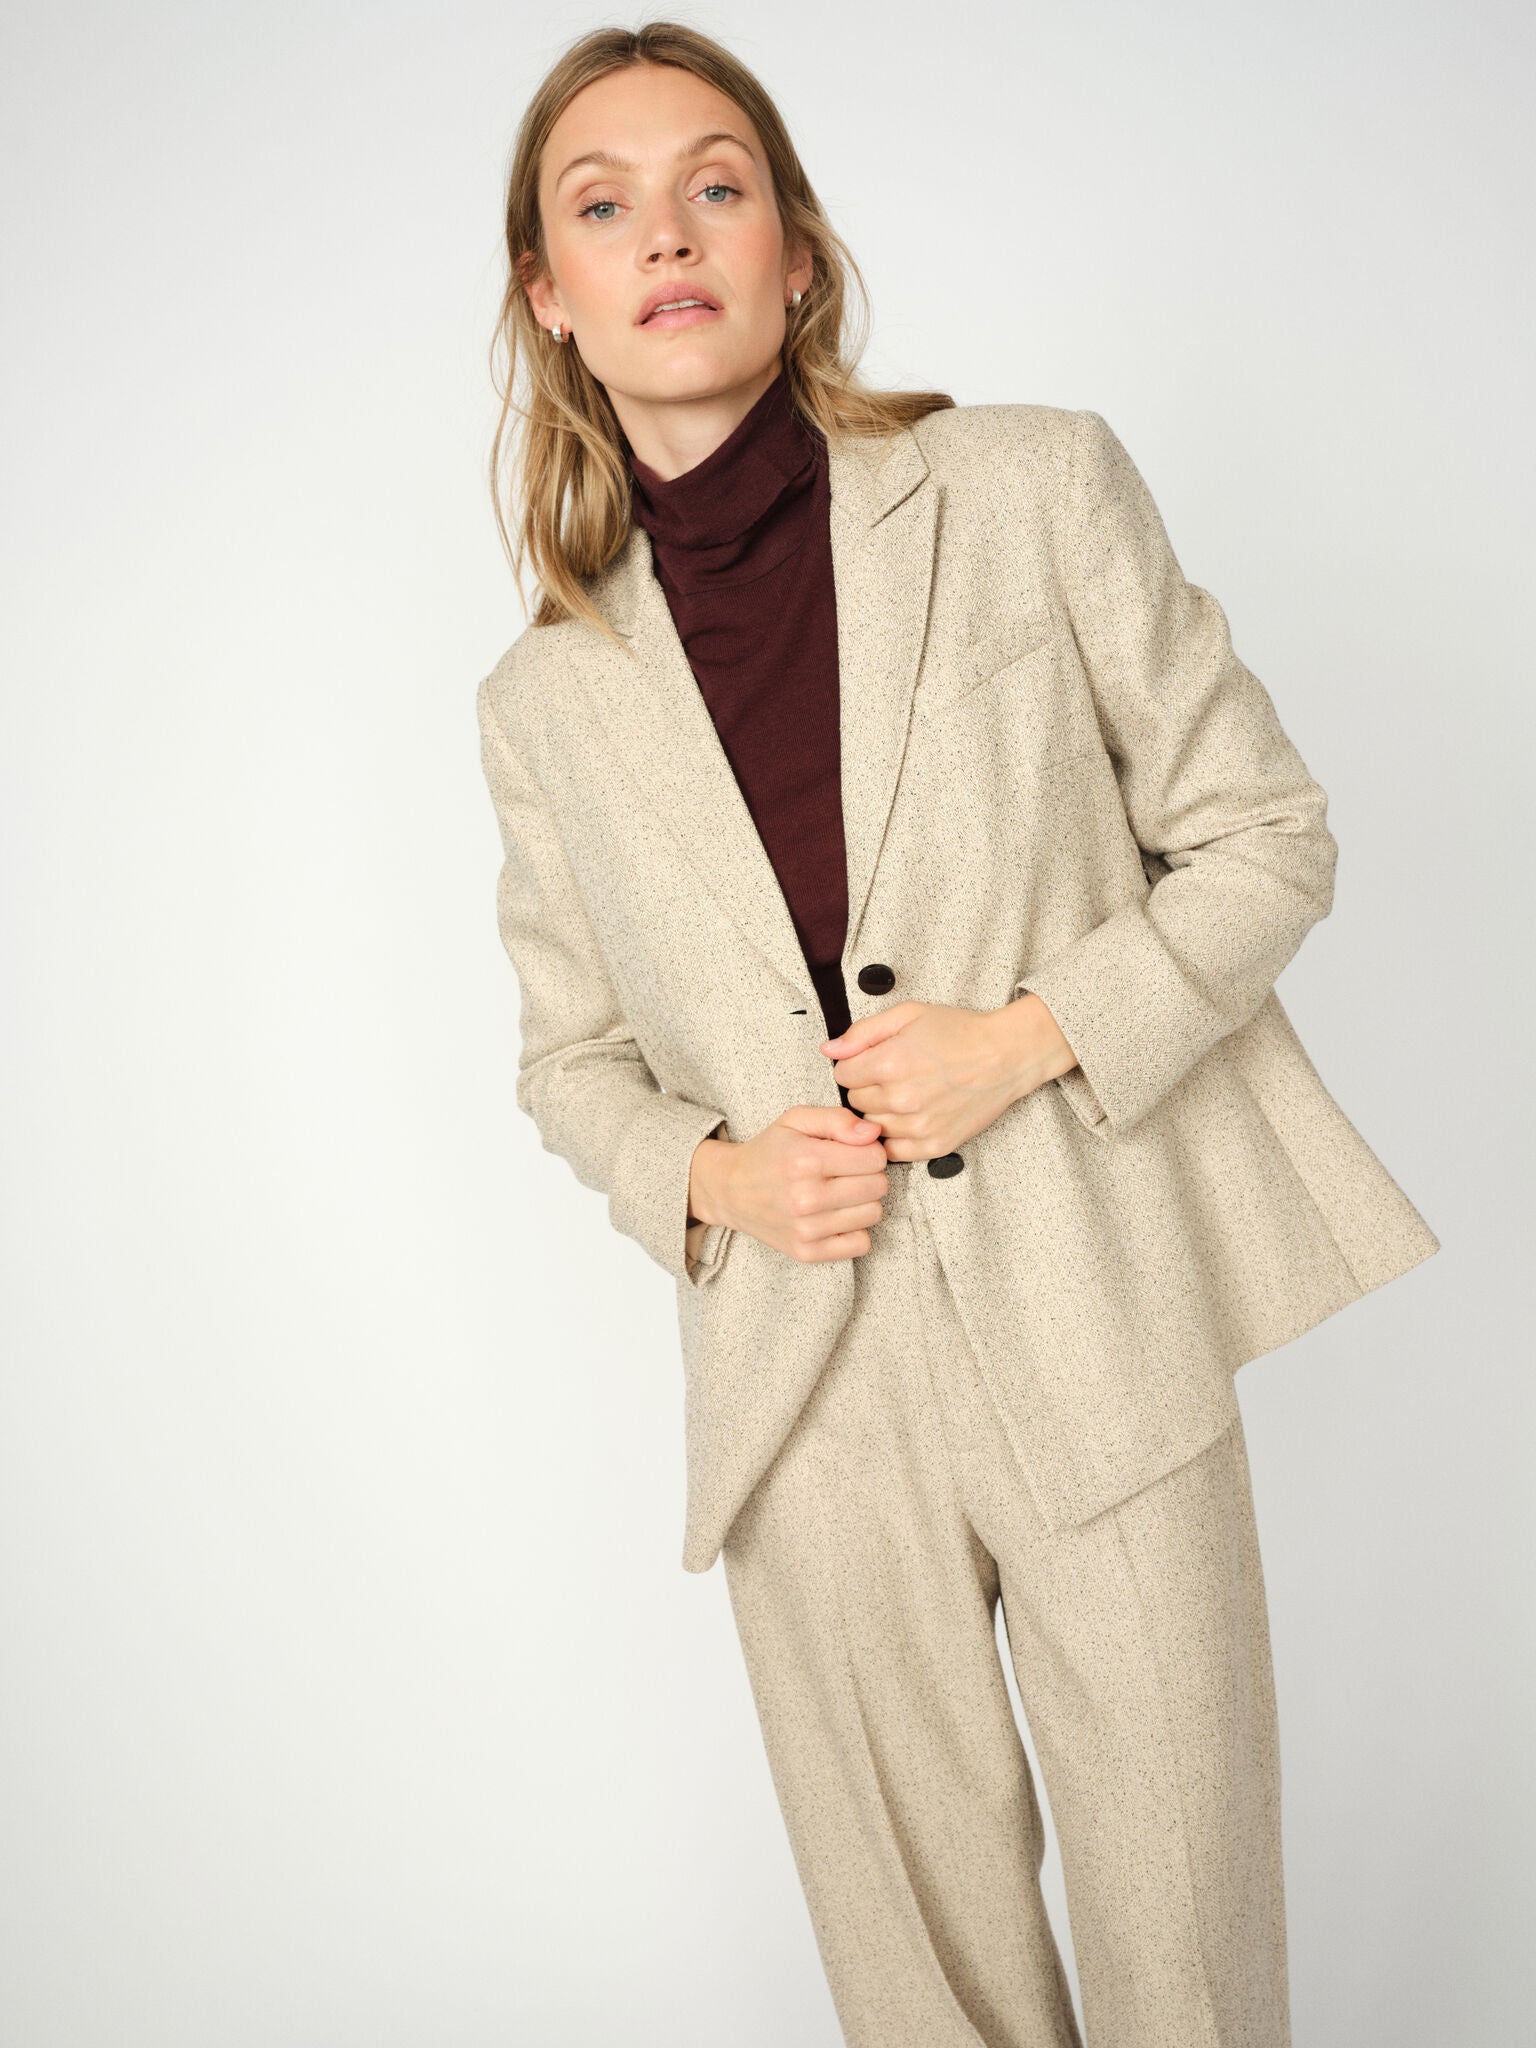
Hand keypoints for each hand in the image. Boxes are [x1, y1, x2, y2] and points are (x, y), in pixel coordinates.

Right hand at [687, 1105, 888, 1262]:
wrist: (730, 1190)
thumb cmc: (769, 1151)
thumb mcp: (796, 1120)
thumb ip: (837, 1119)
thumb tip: (873, 1133)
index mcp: (805, 1160)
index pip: (875, 1157)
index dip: (869, 1150)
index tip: (852, 1152)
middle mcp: (806, 1197)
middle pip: (878, 1186)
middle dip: (869, 1174)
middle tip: (846, 1172)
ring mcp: (806, 1229)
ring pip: (873, 1214)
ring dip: (863, 1202)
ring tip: (840, 1193)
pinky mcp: (806, 1252)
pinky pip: (861, 1244)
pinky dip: (854, 1230)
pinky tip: (836, 1216)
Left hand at [821, 994, 1076, 1162]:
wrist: (1006, 1056)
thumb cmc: (959, 1031)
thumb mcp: (908, 1015)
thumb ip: (862, 1033)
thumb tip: (828, 1050)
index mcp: (889, 1063)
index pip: (841, 1074)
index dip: (854, 1065)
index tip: (872, 1060)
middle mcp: (901, 1099)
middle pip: (855, 1101)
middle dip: (867, 1087)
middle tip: (893, 1075)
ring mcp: (918, 1126)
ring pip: (872, 1126)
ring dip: (881, 1112)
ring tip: (907, 1093)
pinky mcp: (934, 1146)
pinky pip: (893, 1150)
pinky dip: (897, 1135)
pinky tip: (913, 1115)